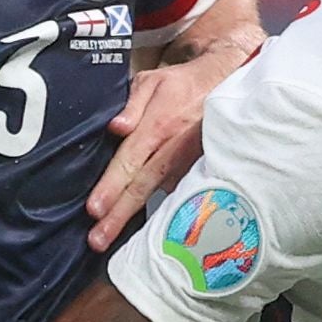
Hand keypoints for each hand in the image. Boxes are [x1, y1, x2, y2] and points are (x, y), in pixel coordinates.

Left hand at [87, 56, 218, 250]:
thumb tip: (116, 128)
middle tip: (98, 240)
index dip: (112, 187)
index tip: (94, 210)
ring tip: (111, 241)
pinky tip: (142, 233)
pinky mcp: (199, 174)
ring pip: (158, 196)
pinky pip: (174, 195)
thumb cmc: (183, 85)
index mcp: (159, 127)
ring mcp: (189, 166)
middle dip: (118, 215)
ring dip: (136, 219)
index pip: (129, 162)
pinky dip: (158, 212)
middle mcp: (173, 151)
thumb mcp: (154, 81)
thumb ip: (132, 104)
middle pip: (142, 188)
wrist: (227, 86)